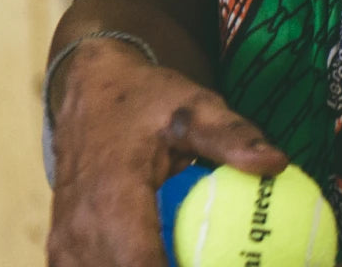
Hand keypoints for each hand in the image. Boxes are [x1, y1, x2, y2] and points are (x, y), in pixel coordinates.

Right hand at [46, 37, 286, 266]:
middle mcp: (80, 233)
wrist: (89, 91)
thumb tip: (277, 163)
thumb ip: (231, 136)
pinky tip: (172, 259)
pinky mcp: (63, 253)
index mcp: (112, 200)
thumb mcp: (194, 106)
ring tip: (195, 257)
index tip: (223, 263)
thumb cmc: (146, 99)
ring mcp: (66, 248)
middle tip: (222, 260)